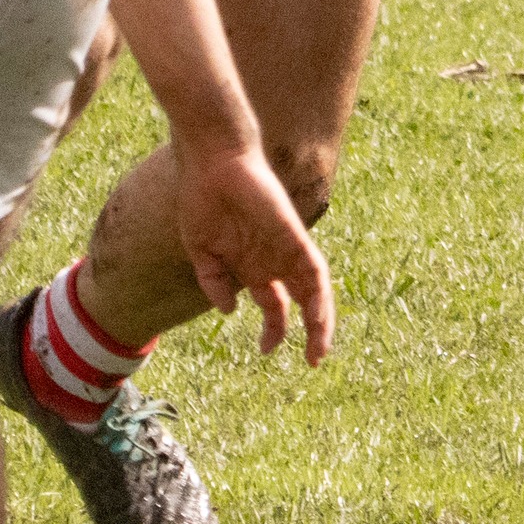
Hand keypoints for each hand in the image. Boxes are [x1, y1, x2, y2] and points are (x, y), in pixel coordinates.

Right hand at [173, 139, 334, 364]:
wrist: (211, 163)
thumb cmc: (202, 200)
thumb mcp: (201, 251)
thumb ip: (213, 282)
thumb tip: (230, 311)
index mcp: (252, 265)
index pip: (273, 304)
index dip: (274, 330)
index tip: (267, 351)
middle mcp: (273, 259)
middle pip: (301, 301)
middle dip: (309, 331)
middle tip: (311, 361)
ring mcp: (285, 247)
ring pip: (314, 290)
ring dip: (322, 320)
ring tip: (320, 350)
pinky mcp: (293, 234)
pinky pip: (314, 269)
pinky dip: (319, 295)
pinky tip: (318, 317)